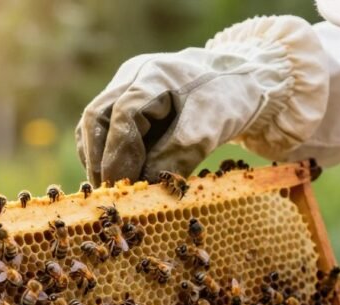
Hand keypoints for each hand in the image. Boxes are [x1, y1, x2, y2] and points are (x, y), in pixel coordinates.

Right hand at [75, 16, 328, 185]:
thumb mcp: (208, 132)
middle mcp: (133, 77)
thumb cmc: (229, 101)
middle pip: (97, 117)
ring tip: (109, 190)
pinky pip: (107, 129)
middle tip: (108, 194)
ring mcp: (127, 86)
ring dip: (98, 158)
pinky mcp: (130, 102)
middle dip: (99, 159)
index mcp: (153, 74)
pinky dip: (107, 153)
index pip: (123, 116)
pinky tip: (116, 177)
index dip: (118, 154)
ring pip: (96, 123)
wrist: (242, 82)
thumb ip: (175, 158)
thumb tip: (144, 186)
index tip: (121, 188)